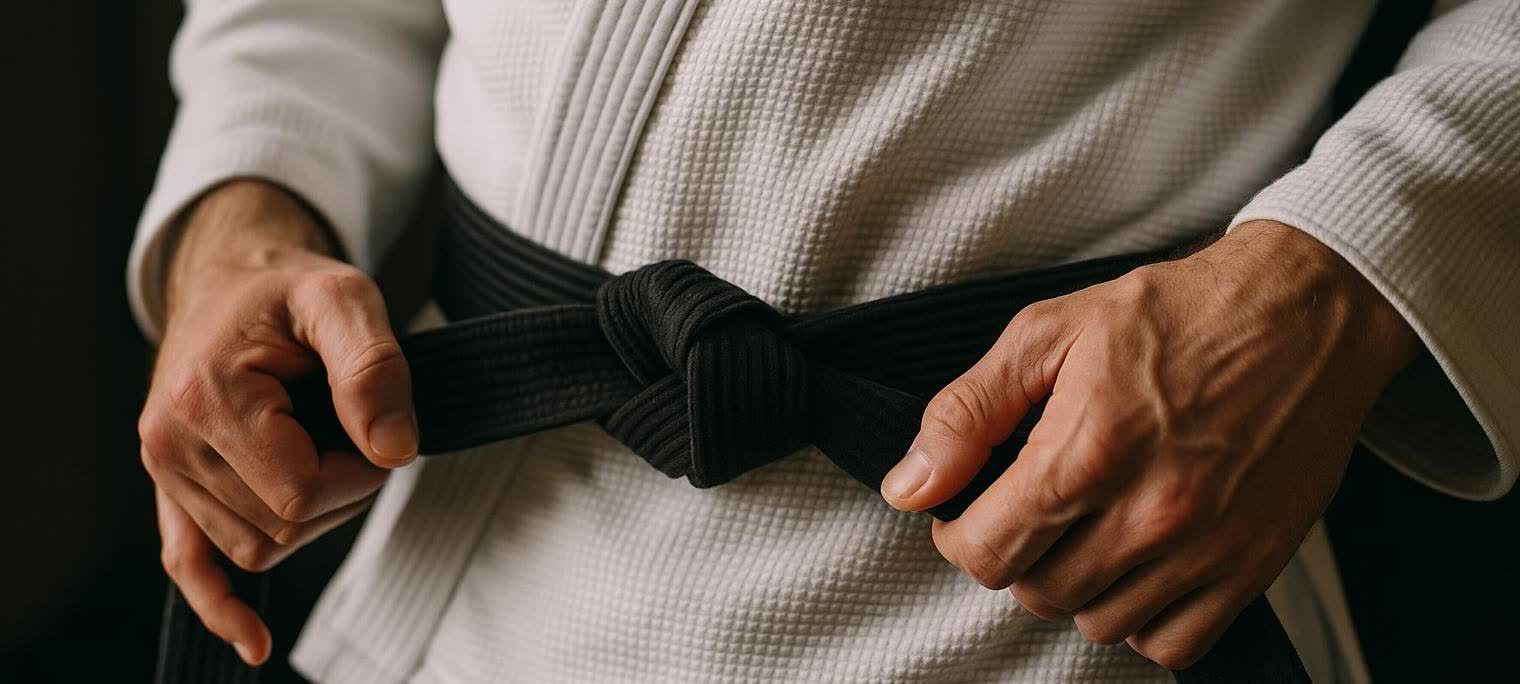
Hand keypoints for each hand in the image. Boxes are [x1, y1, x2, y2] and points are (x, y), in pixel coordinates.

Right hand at [138, 180, 418, 664]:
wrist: (235, 283)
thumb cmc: (290, 292)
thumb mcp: (345, 298)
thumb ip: (374, 367)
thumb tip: (393, 450)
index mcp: (208, 395)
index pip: (299, 491)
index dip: (358, 476)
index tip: (379, 434)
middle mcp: (171, 440)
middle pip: (281, 526)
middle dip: (342, 495)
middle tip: (360, 434)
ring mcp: (166, 471)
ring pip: (257, 547)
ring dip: (312, 518)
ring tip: (326, 451)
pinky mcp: (173, 489)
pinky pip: (189, 563)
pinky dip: (221, 604)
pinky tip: (255, 641)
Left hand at [880, 221, 1418, 668]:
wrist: (1305, 314)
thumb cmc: (1174, 313)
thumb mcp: (1050, 332)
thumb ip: (968, 413)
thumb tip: (909, 487)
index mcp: (1087, 451)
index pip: (985, 551)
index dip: (959, 534)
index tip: (970, 508)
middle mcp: (1148, 513)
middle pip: (1036, 592)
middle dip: (1017, 554)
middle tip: (1034, 507)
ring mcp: (1205, 548)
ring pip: (1097, 623)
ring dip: (1077, 586)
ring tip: (1088, 527)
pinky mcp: (1253, 567)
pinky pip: (1172, 644)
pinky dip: (1144, 617)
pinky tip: (1139, 564)